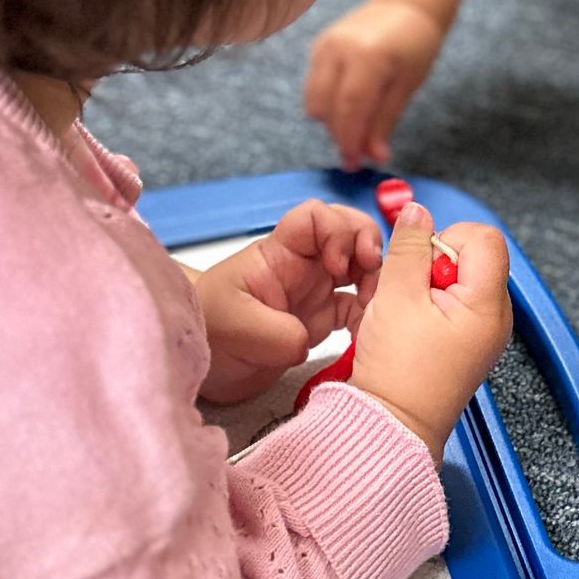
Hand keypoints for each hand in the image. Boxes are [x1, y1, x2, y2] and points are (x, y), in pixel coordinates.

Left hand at [194, 200, 383, 405]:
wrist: (202, 361)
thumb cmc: (210, 327)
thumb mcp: (237, 327)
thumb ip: (277, 334)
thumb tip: (308, 343)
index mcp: (280, 254)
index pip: (315, 217)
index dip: (337, 231)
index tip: (337, 267)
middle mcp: (303, 266)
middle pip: (348, 231)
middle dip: (369, 244)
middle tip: (372, 273)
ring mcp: (315, 291)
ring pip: (360, 266)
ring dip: (376, 278)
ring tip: (376, 304)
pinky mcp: (322, 319)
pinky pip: (358, 307)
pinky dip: (371, 314)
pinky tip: (370, 330)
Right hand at [305, 0, 445, 169]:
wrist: (403, 7)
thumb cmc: (414, 46)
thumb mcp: (407, 85)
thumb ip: (385, 121)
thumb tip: (374, 157)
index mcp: (367, 56)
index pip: (349, 109)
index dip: (350, 141)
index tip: (354, 164)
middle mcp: (338, 48)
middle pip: (325, 108)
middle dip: (339, 136)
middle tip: (357, 155)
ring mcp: (324, 46)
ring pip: (313, 100)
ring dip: (331, 121)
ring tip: (356, 126)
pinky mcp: (317, 47)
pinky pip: (314, 86)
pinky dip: (327, 104)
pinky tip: (349, 106)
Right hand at [350, 203, 511, 461]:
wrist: (391, 426)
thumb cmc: (398, 374)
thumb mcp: (395, 297)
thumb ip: (408, 247)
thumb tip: (417, 211)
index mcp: (488, 304)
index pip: (483, 238)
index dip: (446, 239)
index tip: (419, 263)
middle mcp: (495, 317)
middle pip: (471, 256)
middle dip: (432, 263)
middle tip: (408, 293)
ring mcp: (482, 332)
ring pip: (457, 279)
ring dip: (426, 284)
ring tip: (405, 313)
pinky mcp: (466, 344)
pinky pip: (452, 304)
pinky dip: (427, 305)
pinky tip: (408, 326)